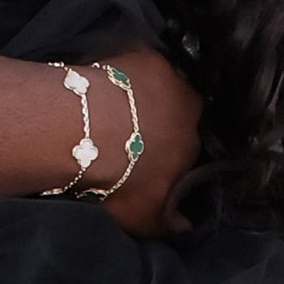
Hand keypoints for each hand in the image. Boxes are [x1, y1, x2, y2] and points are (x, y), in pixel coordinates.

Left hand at [95, 50, 201, 236]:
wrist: (88, 130)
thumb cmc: (119, 178)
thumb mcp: (147, 217)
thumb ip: (172, 224)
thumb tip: (187, 228)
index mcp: (195, 146)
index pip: (190, 150)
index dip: (169, 154)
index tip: (150, 159)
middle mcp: (191, 108)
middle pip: (180, 114)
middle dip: (162, 122)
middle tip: (132, 131)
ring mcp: (170, 77)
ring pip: (163, 88)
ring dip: (145, 97)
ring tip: (117, 107)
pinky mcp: (144, 55)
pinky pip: (142, 65)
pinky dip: (129, 73)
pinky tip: (110, 82)